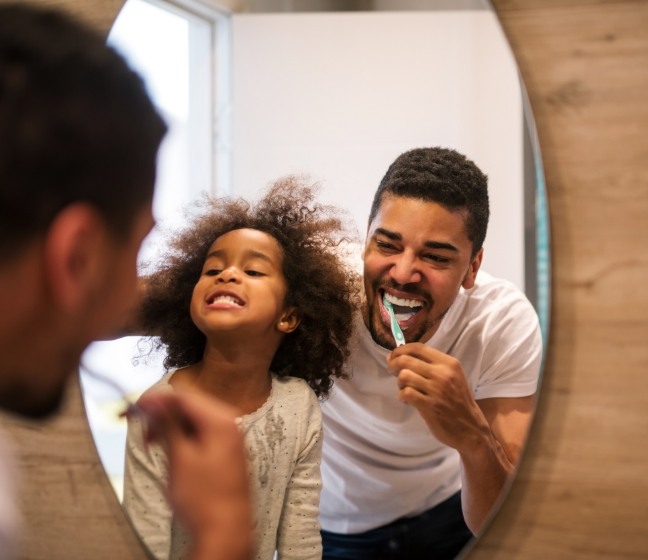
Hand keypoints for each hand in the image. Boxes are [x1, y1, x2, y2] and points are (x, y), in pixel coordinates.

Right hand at [137, 389, 252, 559]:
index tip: (135, 407)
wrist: (225, 531)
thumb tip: (153, 402)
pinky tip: (169, 449)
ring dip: (171, 426)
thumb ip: (167, 424)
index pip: (184, 397)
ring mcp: (230, 438)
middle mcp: (230, 424)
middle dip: (163, 414)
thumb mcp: (179, 457)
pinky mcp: (226, 451)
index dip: (156, 400)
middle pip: (189, 406)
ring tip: (151, 442)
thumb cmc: (204, 499)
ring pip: (194, 420)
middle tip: (141, 428)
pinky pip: (201, 433)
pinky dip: (183, 437)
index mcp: (221, 420)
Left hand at [385, 343, 489, 452]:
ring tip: (404, 388)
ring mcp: (436, 390)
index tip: (393, 355)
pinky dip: (401, 395)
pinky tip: (406, 399)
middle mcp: (442, 373)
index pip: (418, 348)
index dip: (400, 350)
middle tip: (392, 371)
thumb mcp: (452, 376)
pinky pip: (406, 393)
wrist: (470, 428)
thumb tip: (401, 356)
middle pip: (406, 360)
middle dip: (393, 364)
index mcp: (448, 363)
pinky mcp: (429, 405)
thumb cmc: (457, 400)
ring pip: (404, 376)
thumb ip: (431, 365)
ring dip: (399, 382)